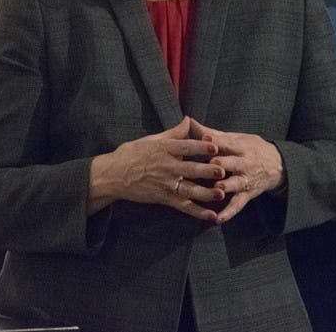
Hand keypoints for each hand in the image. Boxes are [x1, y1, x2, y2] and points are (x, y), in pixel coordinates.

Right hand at [89, 117, 225, 221]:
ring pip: (189, 189)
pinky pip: (183, 206)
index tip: (215, 145)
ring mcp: (165, 184)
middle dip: (207, 170)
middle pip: (190, 169)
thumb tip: (189, 119)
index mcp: (164, 149)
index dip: (200, 147)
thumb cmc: (132, 154)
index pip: (185, 147)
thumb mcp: (151, 140)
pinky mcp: (163, 198)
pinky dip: (198, 212)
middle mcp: (166, 167)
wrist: (113, 175)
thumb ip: (173, 132)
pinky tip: (211, 215)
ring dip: (206, 193)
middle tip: (223, 170)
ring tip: (221, 193)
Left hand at [187, 118, 285, 224]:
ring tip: (217, 190)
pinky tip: (217, 219)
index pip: (227, 142)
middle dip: (222, 163)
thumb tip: (189, 120)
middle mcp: (244, 163)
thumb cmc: (249, 148)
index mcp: (240, 146)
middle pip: (232, 162)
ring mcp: (246, 180)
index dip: (215, 141)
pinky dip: (228, 212)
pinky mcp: (247, 194)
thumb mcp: (235, 138)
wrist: (278, 165)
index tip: (203, 138)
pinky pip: (238, 205)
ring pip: (236, 183)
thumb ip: (211, 133)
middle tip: (211, 164)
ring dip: (226, 186)